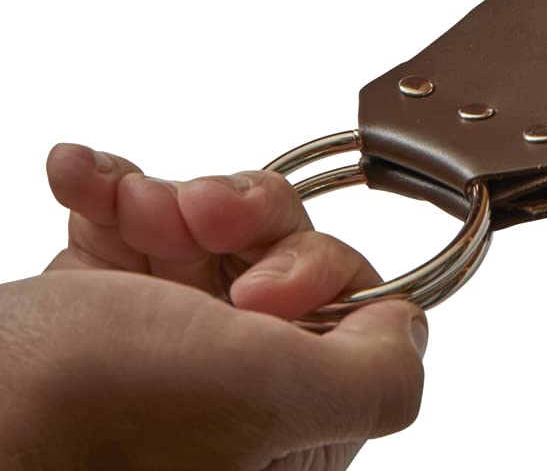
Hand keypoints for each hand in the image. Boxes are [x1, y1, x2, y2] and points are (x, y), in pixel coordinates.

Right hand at [1, 143, 425, 469]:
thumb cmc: (81, 415)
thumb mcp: (262, 397)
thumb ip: (372, 377)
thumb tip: (410, 336)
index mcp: (282, 427)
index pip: (350, 310)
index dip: (312, 270)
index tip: (260, 284)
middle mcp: (227, 392)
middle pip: (279, 252)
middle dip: (234, 217)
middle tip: (192, 219)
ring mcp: (159, 346)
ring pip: (209, 226)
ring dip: (162, 198)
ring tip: (122, 203)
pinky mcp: (97, 310)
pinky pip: (131, 220)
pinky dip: (107, 190)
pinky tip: (77, 177)